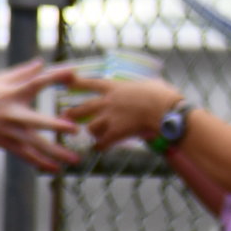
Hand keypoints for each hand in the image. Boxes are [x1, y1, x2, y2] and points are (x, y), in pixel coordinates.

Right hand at [0, 60, 83, 170]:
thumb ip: (22, 73)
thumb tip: (41, 63)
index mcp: (11, 93)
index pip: (37, 82)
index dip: (55, 76)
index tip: (74, 72)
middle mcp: (11, 113)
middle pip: (38, 121)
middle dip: (57, 126)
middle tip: (75, 129)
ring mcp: (8, 131)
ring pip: (35, 145)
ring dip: (56, 153)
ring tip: (75, 158)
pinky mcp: (4, 144)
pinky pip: (26, 156)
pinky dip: (41, 163)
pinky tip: (55, 168)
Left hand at [61, 72, 185, 151]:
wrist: (165, 113)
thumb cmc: (163, 96)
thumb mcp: (151, 84)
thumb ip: (143, 85)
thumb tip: (150, 84)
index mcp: (115, 87)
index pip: (89, 83)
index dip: (75, 82)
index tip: (64, 81)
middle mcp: (108, 102)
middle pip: (82, 108)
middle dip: (72, 113)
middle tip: (65, 115)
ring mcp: (110, 118)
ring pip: (90, 127)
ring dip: (92, 132)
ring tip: (95, 136)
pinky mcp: (115, 133)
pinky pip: (101, 143)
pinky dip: (100, 146)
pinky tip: (100, 148)